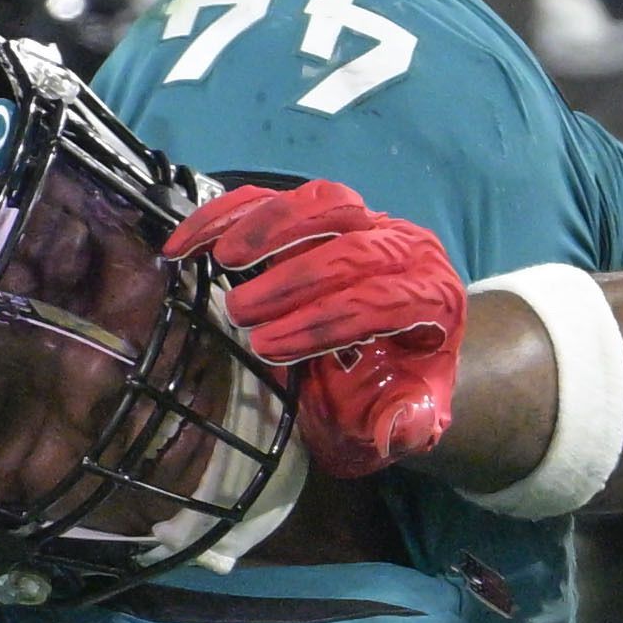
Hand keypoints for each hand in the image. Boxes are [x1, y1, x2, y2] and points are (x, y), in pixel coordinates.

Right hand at [165, 179, 466, 477]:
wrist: (397, 355)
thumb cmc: (397, 389)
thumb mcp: (410, 421)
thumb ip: (409, 424)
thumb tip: (398, 422)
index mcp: (434, 297)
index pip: (383, 298)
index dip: (324, 321)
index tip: (268, 348)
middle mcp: (408, 249)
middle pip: (351, 247)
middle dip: (292, 279)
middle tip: (240, 313)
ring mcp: (366, 221)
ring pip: (322, 203)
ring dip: (268, 227)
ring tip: (223, 261)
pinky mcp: (322, 211)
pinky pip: (276, 198)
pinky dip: (229, 214)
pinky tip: (188, 243)